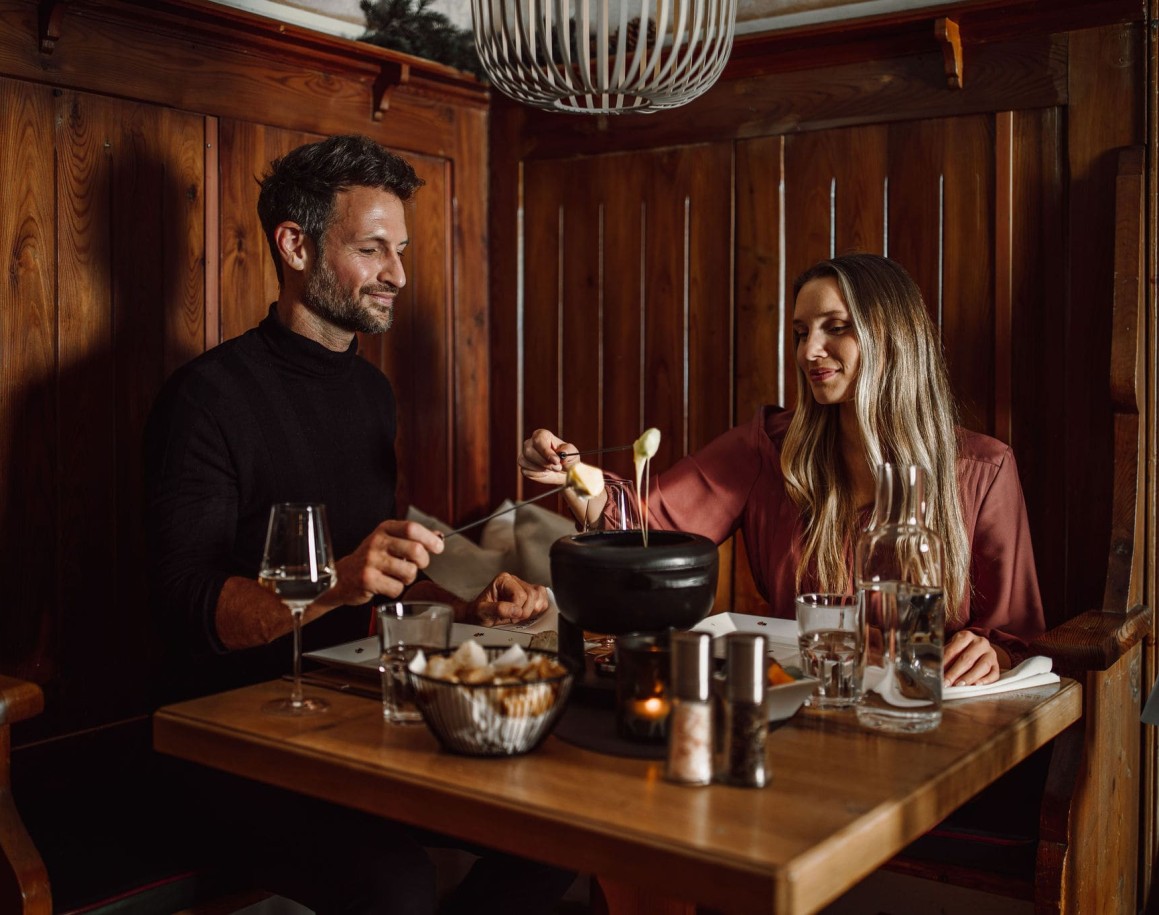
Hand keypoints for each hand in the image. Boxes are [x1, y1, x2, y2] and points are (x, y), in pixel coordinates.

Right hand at [323, 519, 444, 608]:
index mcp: (384, 529)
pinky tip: (386, 585)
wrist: (342, 576)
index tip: (438, 547)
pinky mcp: (368, 579)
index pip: (412, 528)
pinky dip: (396, 590)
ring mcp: (371, 561)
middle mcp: (377, 542)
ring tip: (397, 576)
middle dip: (423, 561)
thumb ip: (411, 538)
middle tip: (418, 565)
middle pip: (416, 550)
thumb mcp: (388, 541)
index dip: (429, 538)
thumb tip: (438, 536)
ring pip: (409, 572)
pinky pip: (397, 588)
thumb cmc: (370, 559)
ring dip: (409, 578)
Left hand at [463, 572, 549, 625]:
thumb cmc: (479, 612)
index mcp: (503, 580)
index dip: (517, 609)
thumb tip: (515, 610)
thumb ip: (498, 609)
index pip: (520, 594)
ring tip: (520, 615)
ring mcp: (523, 586)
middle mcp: (514, 581)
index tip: (510, 618)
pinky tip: (527, 614)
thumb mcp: (482, 611)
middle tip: (515, 618)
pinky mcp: (529, 594)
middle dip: (526, 611)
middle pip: (532, 594)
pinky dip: (538, 609)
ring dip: (533, 609)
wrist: (478, 615)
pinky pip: (543, 598)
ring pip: (540, 595)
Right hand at [518, 429, 577, 486]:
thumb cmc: (567, 459)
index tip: (556, 460)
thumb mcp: (572, 453)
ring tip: (552, 469)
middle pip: (529, 451)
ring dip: (541, 468)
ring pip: (525, 461)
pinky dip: (537, 474)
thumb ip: (568, 451)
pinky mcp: (524, 466)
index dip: (546, 451)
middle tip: (557, 468)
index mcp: (541, 435)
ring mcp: (525, 454)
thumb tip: (563, 453)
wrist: (563, 472)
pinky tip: (545, 472)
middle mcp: (530, 443)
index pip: (539, 440)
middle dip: (544, 462)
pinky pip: (526, 471)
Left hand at [943, 630, 1000, 686]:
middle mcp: (980, 643)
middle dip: (955, 672)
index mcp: (966, 636)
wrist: (978, 647)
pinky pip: (993, 674)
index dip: (945, 662)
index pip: (954, 650)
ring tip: (959, 685)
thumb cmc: (960, 649)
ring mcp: (990, 654)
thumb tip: (935, 669)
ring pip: (982, 666)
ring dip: (969, 677)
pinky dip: (985, 680)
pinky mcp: (996, 664)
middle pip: (967, 659)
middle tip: (947, 682)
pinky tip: (976, 685)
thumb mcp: (952, 648)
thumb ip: (945, 657)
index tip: (939, 673)